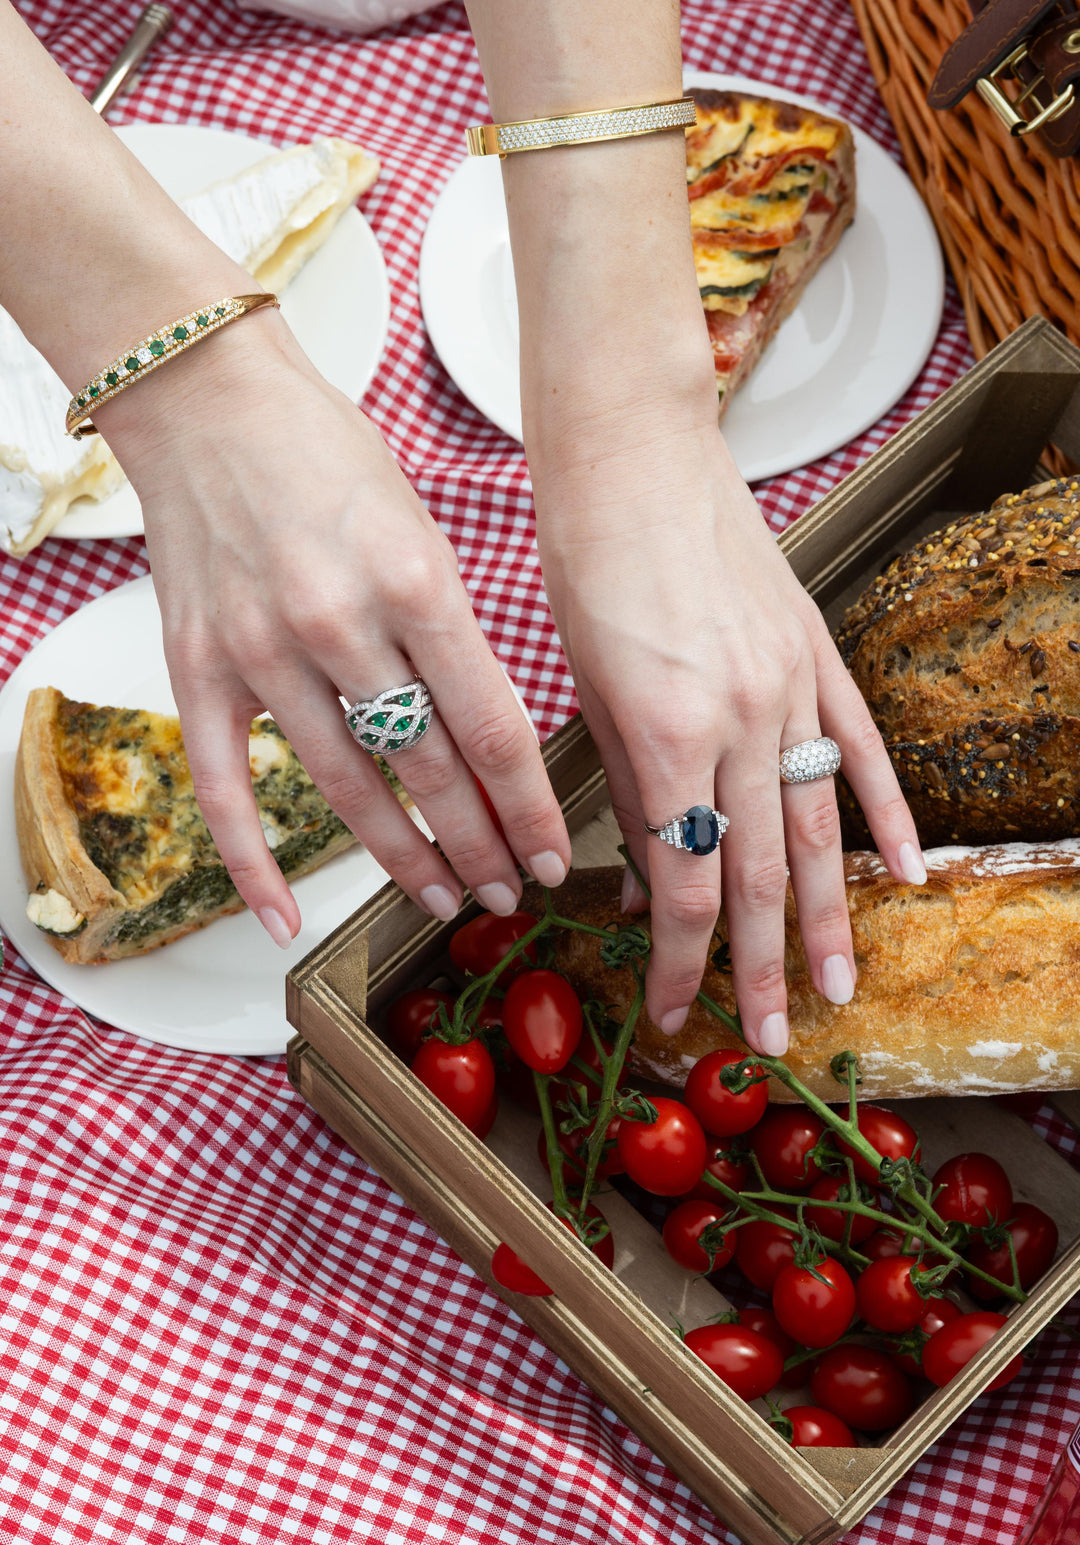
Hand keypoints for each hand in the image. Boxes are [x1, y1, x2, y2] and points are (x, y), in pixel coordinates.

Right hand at [102, 315, 570, 942]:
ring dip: (403, 858)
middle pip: (430, 770)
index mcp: (415, 581)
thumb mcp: (423, 532)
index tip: (555, 854)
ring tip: (446, 899)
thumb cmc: (331, 458)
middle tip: (515, 892)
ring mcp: (261, 652)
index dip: (529, 807)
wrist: (209, 402)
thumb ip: (452, 635)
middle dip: (482, 845)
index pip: (491, 728)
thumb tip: (490, 740)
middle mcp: (339, 623)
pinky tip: (284, 922)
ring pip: (346, 789)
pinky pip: (225, 789)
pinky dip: (254, 864)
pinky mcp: (197, 670)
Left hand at [533, 418, 924, 1054]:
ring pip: (816, 826)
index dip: (674, 957)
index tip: (668, 1010)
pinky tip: (909, 872)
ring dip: (829, 916)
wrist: (634, 457)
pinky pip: (859, 749)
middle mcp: (740, 720)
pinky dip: (886, 814)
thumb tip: (644, 867)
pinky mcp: (816, 655)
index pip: (680, 878)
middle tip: (767, 1038)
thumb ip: (623, 785)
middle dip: (758, 965)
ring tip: (840, 985)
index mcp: (664, 734)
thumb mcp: (584, 689)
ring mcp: (789, 687)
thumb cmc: (585, 565)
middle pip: (756, 871)